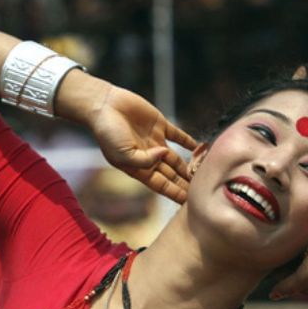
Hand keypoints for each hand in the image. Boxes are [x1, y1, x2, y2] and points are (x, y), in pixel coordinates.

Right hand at [87, 86, 195, 203]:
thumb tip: (165, 155)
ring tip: (203, 174)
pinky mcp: (159, 125)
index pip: (161, 185)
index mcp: (138, 168)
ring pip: (176, 158)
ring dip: (189, 166)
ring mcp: (155, 141)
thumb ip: (144, 160)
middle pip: (171, 174)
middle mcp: (148, 157)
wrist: (103, 105)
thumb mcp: (122, 154)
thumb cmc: (107, 133)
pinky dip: (188, 142)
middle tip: (202, 193)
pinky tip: (198, 148)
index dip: (174, 193)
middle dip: (184, 184)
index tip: (188, 203)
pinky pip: (178, 135)